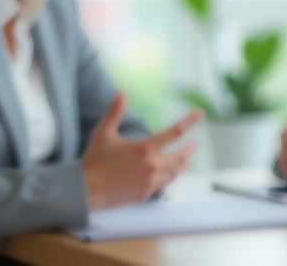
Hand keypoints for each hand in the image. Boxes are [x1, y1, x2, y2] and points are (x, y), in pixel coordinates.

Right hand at [81, 92, 201, 209]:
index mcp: (146, 148)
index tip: (200, 114)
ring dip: (182, 165)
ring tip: (186, 160)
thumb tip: (120, 93)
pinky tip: (169, 174)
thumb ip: (114, 112)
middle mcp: (153, 165)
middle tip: (195, 143)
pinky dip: (170, 177)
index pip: (175, 132)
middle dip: (190, 148)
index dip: (190, 121)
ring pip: (175, 172)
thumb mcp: (104, 133)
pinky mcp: (146, 194)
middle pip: (181, 156)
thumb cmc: (95, 160)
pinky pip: (164, 184)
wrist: (87, 190)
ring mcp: (151, 182)